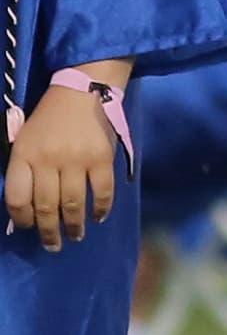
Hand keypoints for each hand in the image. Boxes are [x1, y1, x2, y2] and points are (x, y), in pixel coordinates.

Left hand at [6, 86, 118, 249]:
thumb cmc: (50, 118)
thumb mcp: (26, 140)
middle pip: (45, 207)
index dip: (22, 219)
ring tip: (76, 235)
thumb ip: (24, 171)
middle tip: (54, 245)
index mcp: (25, 154)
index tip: (29, 228)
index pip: (17, 199)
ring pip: (72, 204)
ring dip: (74, 226)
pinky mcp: (102, 157)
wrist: (82, 89)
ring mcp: (77, 159)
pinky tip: (98, 216)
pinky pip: (102, 191)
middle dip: (49, 232)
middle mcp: (48, 159)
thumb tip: (27, 212)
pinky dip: (101, 208)